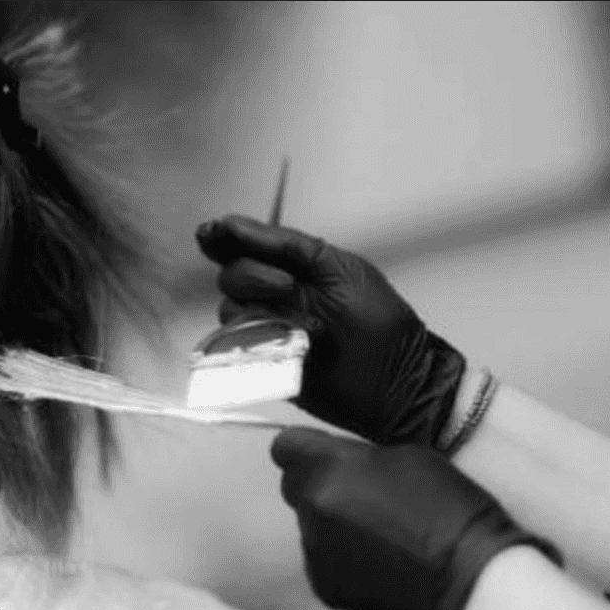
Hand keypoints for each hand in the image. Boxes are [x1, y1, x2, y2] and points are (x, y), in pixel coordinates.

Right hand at [196, 215, 465, 445]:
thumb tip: (235, 225)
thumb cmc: (379, 322)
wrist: (396, 383)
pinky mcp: (265, 367)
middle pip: (232, 276)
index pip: (243, 245)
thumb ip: (289, 246)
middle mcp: (273, 297)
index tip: (213, 233)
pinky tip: (280, 347)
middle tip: (288, 288)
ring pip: (231, 314)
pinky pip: (236, 352)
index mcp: (292, 267)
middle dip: (253, 277)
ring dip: (256, 314)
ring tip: (297, 326)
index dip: (223, 237)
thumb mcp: (340, 269)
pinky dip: (252, 346)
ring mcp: (268, 332)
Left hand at [270, 426, 560, 609]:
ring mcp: (314, 551)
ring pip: (310, 526)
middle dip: (320, 484)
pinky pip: (322, 562)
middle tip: (362, 494)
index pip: (285, 446)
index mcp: (329, 467)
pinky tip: (380, 562)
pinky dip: (342, 559)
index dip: (304, 448)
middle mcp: (312, 508)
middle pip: (294, 487)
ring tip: (381, 534)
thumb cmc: (451, 508)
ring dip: (333, 524)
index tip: (322, 454)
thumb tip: (339, 462)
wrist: (469, 577)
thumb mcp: (407, 456)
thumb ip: (359, 457)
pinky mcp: (324, 587)